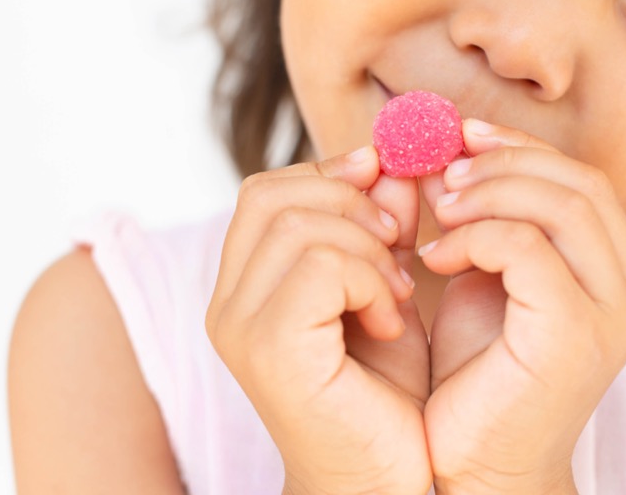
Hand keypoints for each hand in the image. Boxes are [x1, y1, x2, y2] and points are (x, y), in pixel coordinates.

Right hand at [206, 147, 432, 494]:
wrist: (388, 484)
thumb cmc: (386, 398)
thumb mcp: (385, 290)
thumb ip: (381, 227)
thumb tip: (392, 162)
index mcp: (244, 288)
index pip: (266, 191)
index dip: (330, 173)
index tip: (384, 177)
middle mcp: (227, 305)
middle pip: (270, 194)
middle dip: (349, 201)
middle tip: (398, 241)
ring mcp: (240, 328)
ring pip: (299, 224)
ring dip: (368, 249)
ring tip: (396, 297)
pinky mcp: (269, 350)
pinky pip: (320, 267)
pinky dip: (369, 281)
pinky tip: (390, 324)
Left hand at [419, 120, 625, 493]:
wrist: (472, 468)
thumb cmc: (472, 378)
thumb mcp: (479, 279)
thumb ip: (477, 220)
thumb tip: (440, 150)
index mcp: (611, 275)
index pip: (581, 182)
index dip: (520, 148)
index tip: (461, 137)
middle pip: (580, 183)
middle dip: (505, 160)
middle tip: (442, 165)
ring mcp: (610, 315)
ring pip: (563, 205)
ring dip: (489, 191)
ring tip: (436, 209)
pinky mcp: (574, 336)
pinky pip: (529, 249)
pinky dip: (476, 236)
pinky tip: (434, 255)